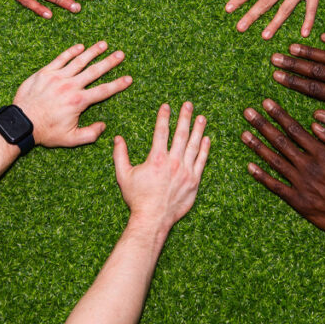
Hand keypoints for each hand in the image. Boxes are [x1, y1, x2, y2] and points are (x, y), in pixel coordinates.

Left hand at [12, 41, 131, 146]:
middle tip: (120, 54)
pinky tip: (80, 47)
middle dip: (109, 62)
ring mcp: (57, 77)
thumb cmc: (46, 132)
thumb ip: (90, 134)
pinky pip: (61, 59)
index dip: (118, 84)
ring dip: (93, 52)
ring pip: (79, 61)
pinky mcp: (45, 73)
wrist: (22, 123)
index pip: (103, 91)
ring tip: (104, 44)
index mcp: (78, 102)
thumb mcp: (71, 139)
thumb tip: (103, 126)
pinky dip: (71, 52)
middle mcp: (70, 86)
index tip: (129, 78)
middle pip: (94, 71)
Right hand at [113, 102, 209, 232]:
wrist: (153, 219)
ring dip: (198, 129)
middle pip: (181, 134)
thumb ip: (120, 155)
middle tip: (188, 104)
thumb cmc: (137, 198)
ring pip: (194, 145)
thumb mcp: (123, 176)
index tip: (167, 106)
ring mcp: (186, 171)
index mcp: (156, 158)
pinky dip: (205, 149)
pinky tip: (206, 139)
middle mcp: (173, 162)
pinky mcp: (194, 181)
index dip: (164, 117)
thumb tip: (117, 138)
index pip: (161, 131)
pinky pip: (202, 161)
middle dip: (185, 117)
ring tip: (201, 117)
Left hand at [242, 99, 324, 244]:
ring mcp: (301, 184)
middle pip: (280, 141)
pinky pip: (276, 187)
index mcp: (321, 152)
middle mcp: (308, 165)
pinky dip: (261, 176)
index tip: (266, 103)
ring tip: (244, 133)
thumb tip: (315, 123)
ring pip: (274, 161)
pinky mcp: (298, 201)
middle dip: (263, 125)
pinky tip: (249, 166)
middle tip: (248, 112)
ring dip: (257, 146)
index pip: (295, 129)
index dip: (279, 115)